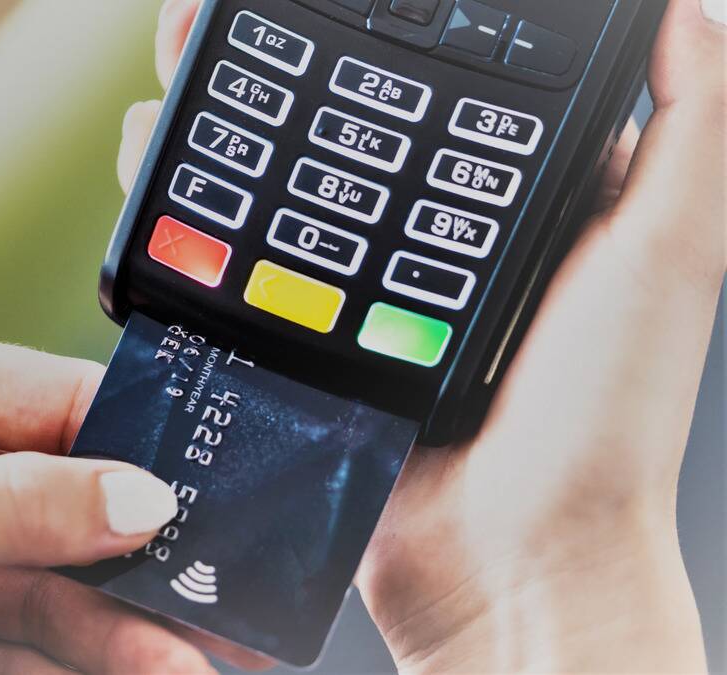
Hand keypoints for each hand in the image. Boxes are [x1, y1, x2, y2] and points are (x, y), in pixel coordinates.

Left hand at [0, 324, 217, 673]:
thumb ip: (13, 504)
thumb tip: (137, 493)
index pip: (48, 401)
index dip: (135, 440)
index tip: (214, 481)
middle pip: (65, 505)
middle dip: (145, 553)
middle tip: (226, 591)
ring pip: (55, 591)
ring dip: (128, 628)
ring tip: (201, 660)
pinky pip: (22, 653)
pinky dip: (83, 669)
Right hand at [121, 0, 722, 671]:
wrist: (510, 562)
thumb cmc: (602, 421)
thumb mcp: (666, 251)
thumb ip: (685, 132)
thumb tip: (693, 10)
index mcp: (504, 207)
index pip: (433, 88)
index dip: (384, 29)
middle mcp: (422, 243)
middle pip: (332, 127)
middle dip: (274, 63)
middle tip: (226, 13)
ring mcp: (355, 296)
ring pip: (269, 188)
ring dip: (217, 126)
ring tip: (179, 79)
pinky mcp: (303, 348)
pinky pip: (238, 272)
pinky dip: (195, 223)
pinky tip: (162, 182)